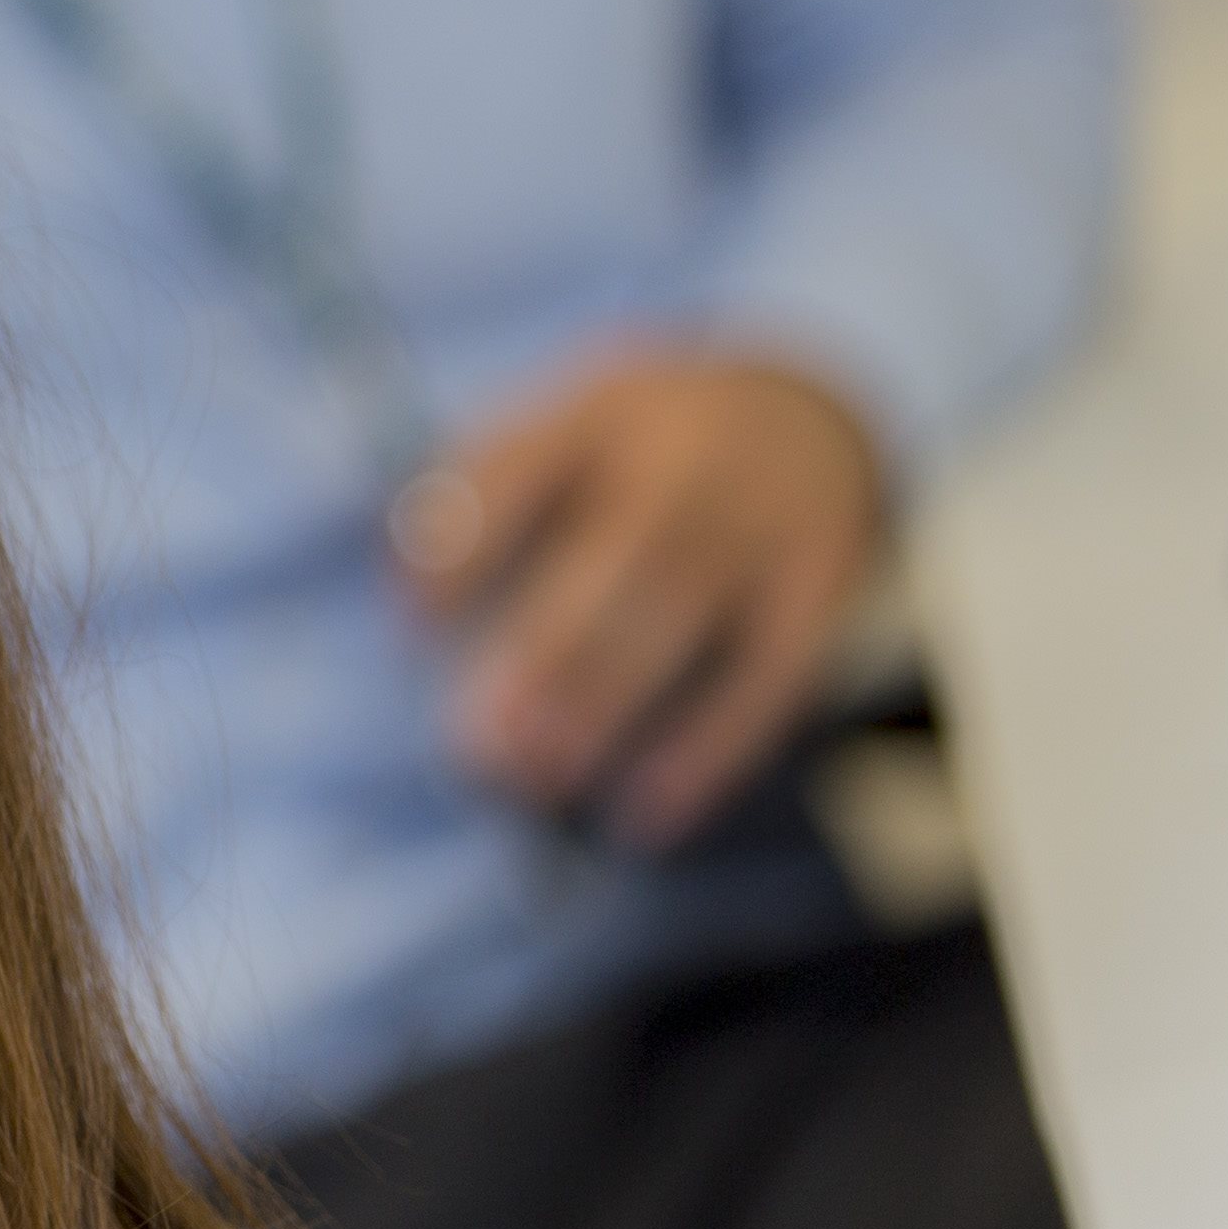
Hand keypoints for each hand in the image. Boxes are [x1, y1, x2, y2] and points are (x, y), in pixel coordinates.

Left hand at [388, 344, 885, 849]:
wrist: (809, 418)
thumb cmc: (640, 449)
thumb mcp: (567, 426)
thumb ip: (484, 493)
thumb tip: (407, 599)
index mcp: (600, 416)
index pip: (522, 470)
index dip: (463, 547)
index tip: (413, 626)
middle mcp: (686, 461)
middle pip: (617, 552)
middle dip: (545, 652)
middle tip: (481, 744)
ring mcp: (761, 521)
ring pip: (680, 612)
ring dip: (605, 702)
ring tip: (540, 778)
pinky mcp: (819, 587)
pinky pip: (769, 676)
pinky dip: (709, 750)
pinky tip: (649, 812)